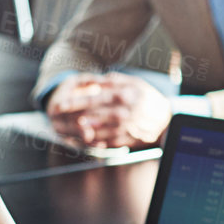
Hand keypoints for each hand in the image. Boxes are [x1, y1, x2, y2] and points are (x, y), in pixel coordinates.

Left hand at [47, 73, 171, 147]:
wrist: (167, 120)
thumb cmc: (148, 98)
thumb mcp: (134, 83)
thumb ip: (113, 81)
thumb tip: (95, 80)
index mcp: (125, 95)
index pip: (95, 98)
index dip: (75, 102)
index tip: (60, 104)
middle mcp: (125, 113)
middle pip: (93, 116)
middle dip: (72, 118)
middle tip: (57, 119)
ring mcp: (125, 129)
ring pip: (96, 132)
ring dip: (78, 131)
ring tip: (64, 129)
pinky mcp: (126, 141)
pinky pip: (105, 143)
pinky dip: (91, 142)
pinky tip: (81, 139)